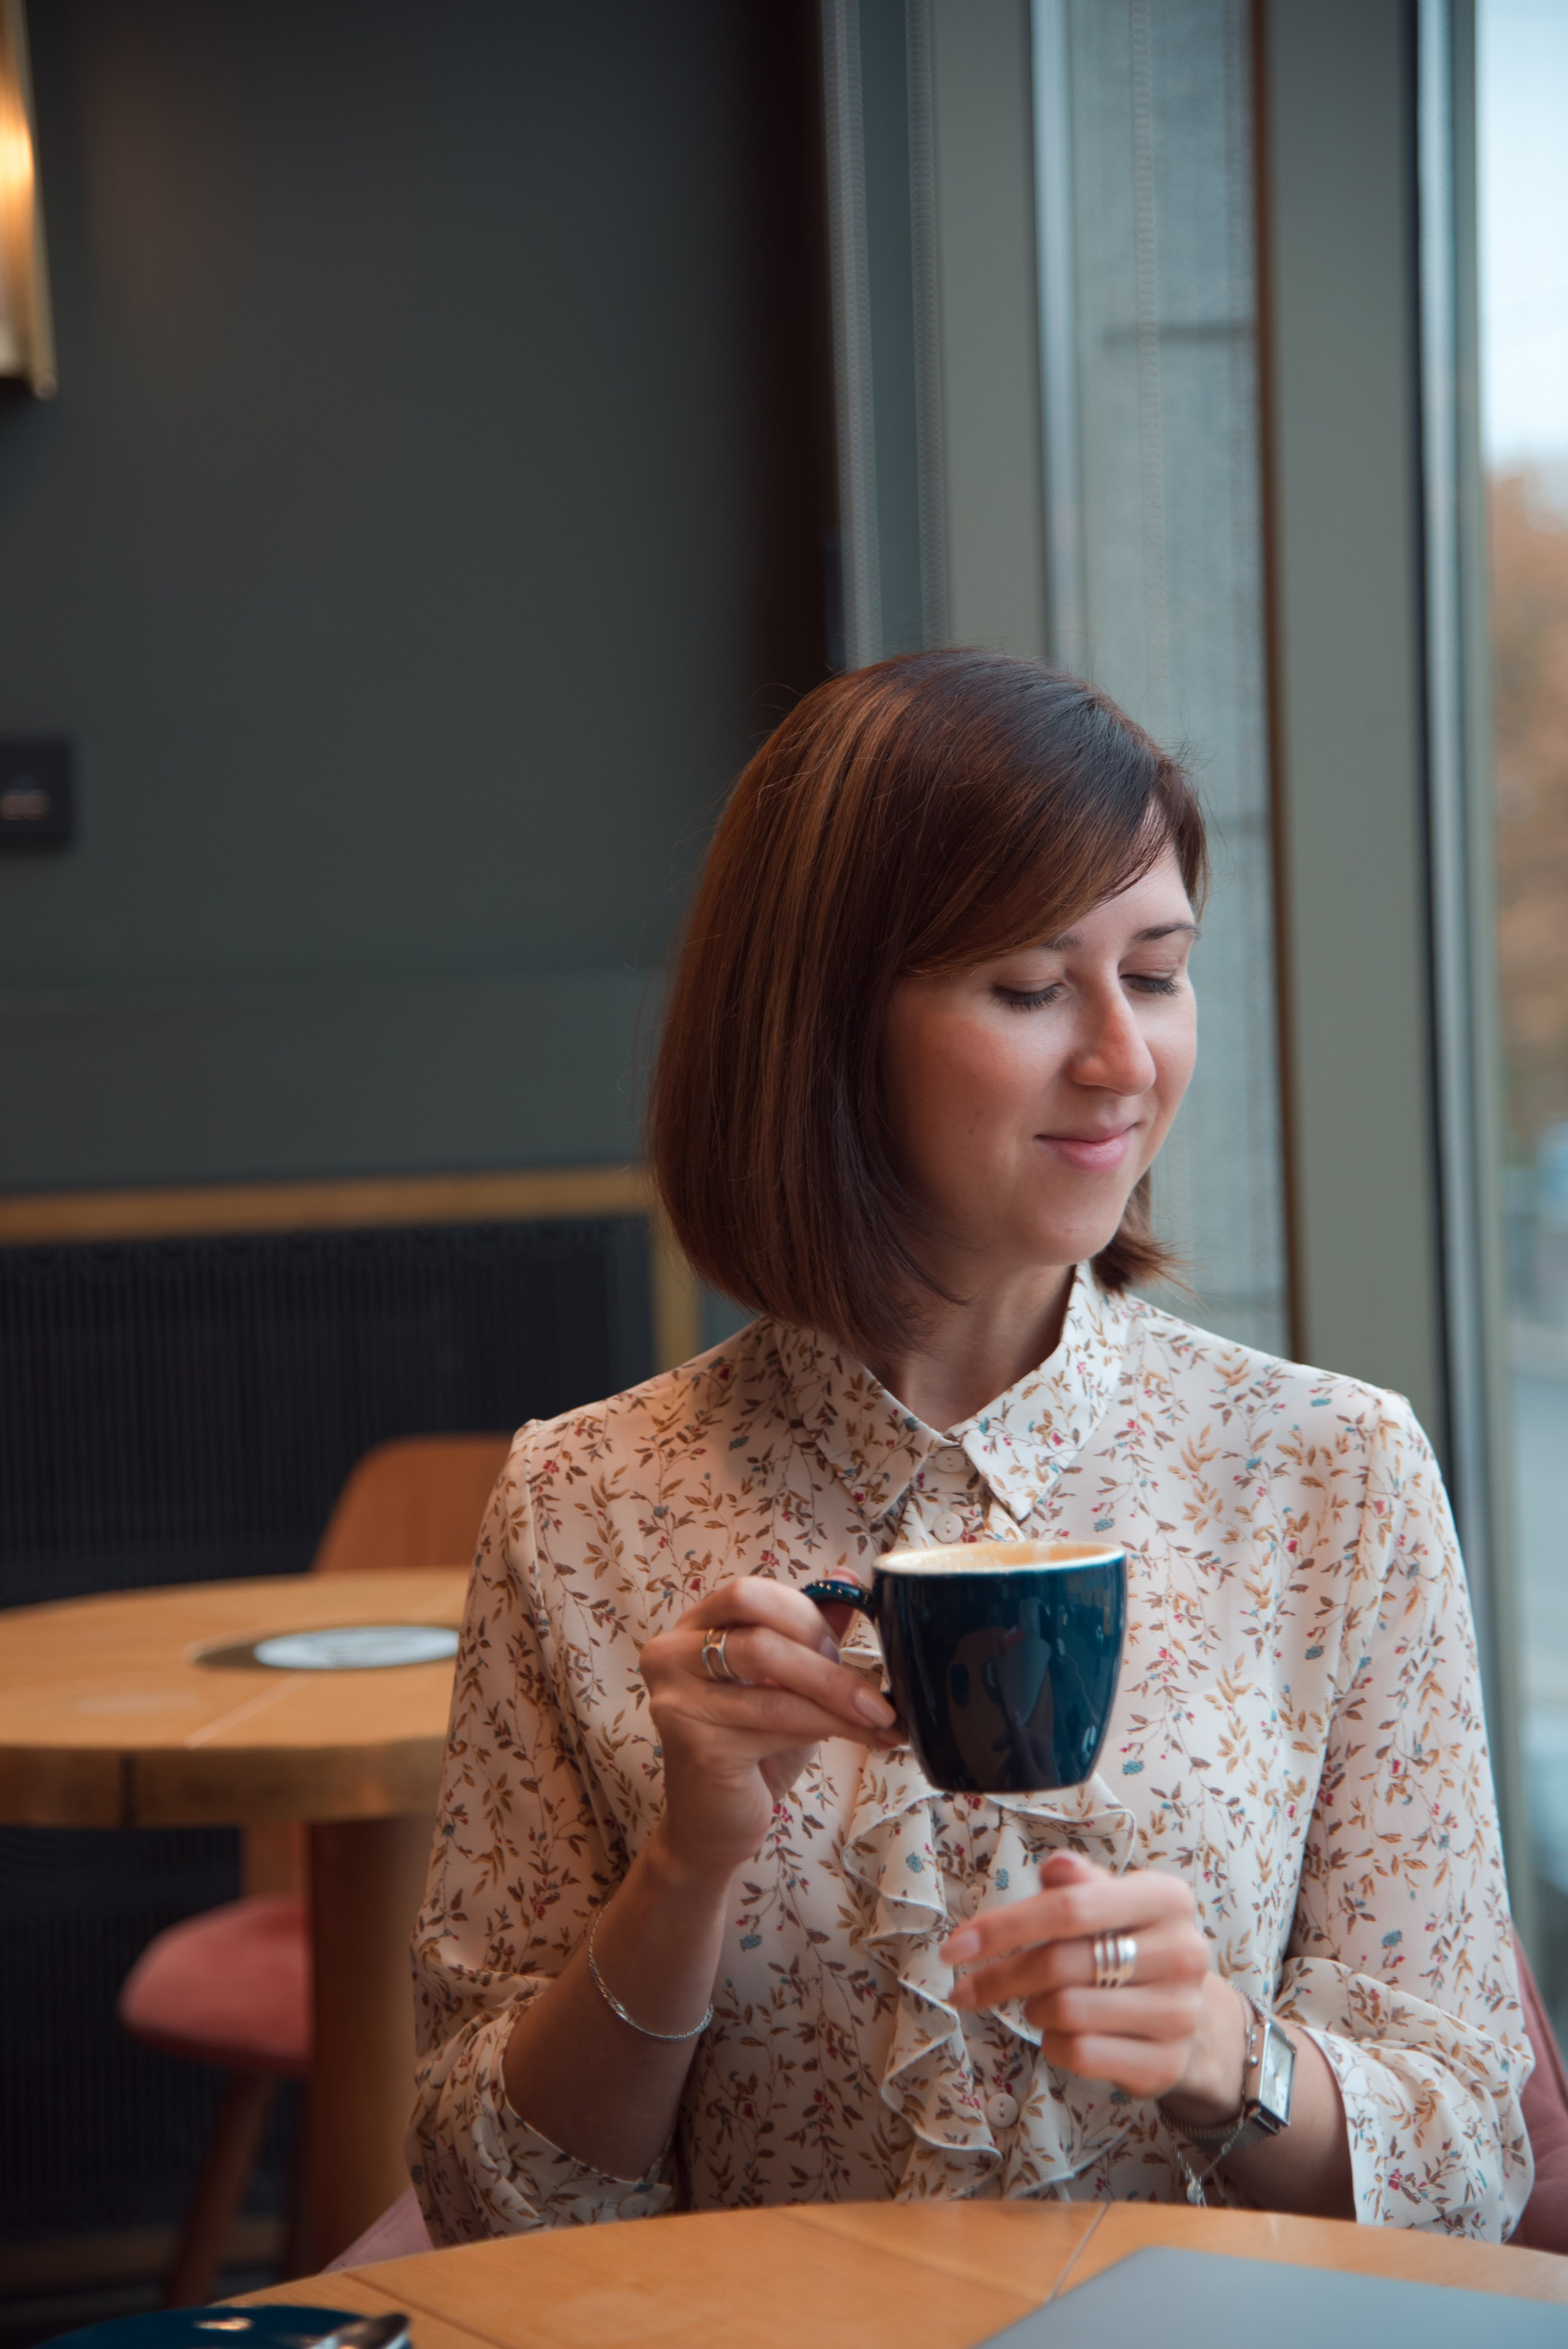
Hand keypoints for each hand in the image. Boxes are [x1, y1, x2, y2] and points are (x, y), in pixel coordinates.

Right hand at [640, 1577, 901, 1881]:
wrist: (712, 1828)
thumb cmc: (750, 1749)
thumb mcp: (784, 1683)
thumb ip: (808, 1632)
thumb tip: (849, 1577)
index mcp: (690, 1629)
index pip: (748, 1595)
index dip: (804, 1614)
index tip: (846, 1646)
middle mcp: (670, 1656)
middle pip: (759, 1634)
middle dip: (826, 1662)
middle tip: (873, 1692)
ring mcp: (678, 1702)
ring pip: (776, 1685)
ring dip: (840, 1702)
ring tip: (883, 1720)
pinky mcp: (698, 1745)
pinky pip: (779, 1723)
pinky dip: (829, 1728)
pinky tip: (862, 1739)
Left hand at [940, 1849, 1239, 2108]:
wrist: (1190, 2012)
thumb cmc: (1131, 1943)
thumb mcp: (1111, 1901)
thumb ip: (1079, 1883)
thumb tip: (1056, 1866)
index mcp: (1165, 1898)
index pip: (1070, 1908)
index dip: (1004, 1927)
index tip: (954, 1947)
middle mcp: (1181, 1953)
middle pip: (1060, 1964)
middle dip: (999, 1977)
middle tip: (965, 1988)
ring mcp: (1178, 2012)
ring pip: (1066, 2011)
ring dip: (1033, 2009)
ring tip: (1037, 2003)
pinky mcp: (1165, 2063)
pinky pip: (1081, 2053)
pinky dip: (1053, 2043)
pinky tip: (1060, 2032)